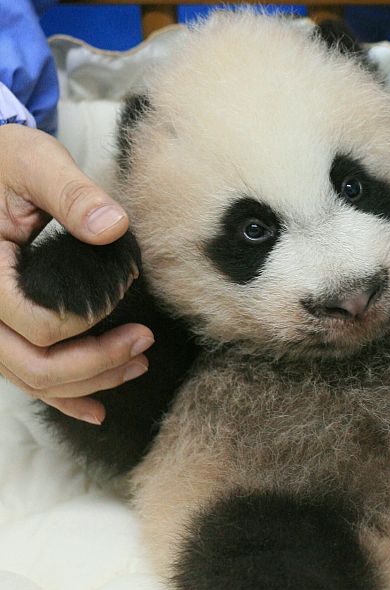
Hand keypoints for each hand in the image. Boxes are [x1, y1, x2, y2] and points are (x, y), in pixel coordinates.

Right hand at [0, 124, 153, 423]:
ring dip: (89, 381)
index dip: (87, 321)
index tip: (125, 296)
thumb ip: (70, 193)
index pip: (38, 324)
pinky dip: (63, 397)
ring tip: (138, 362)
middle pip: (34, 367)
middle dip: (96, 364)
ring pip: (33, 380)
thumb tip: (111, 226)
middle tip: (144, 342)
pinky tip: (97, 409)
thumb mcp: (33, 161)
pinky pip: (25, 378)